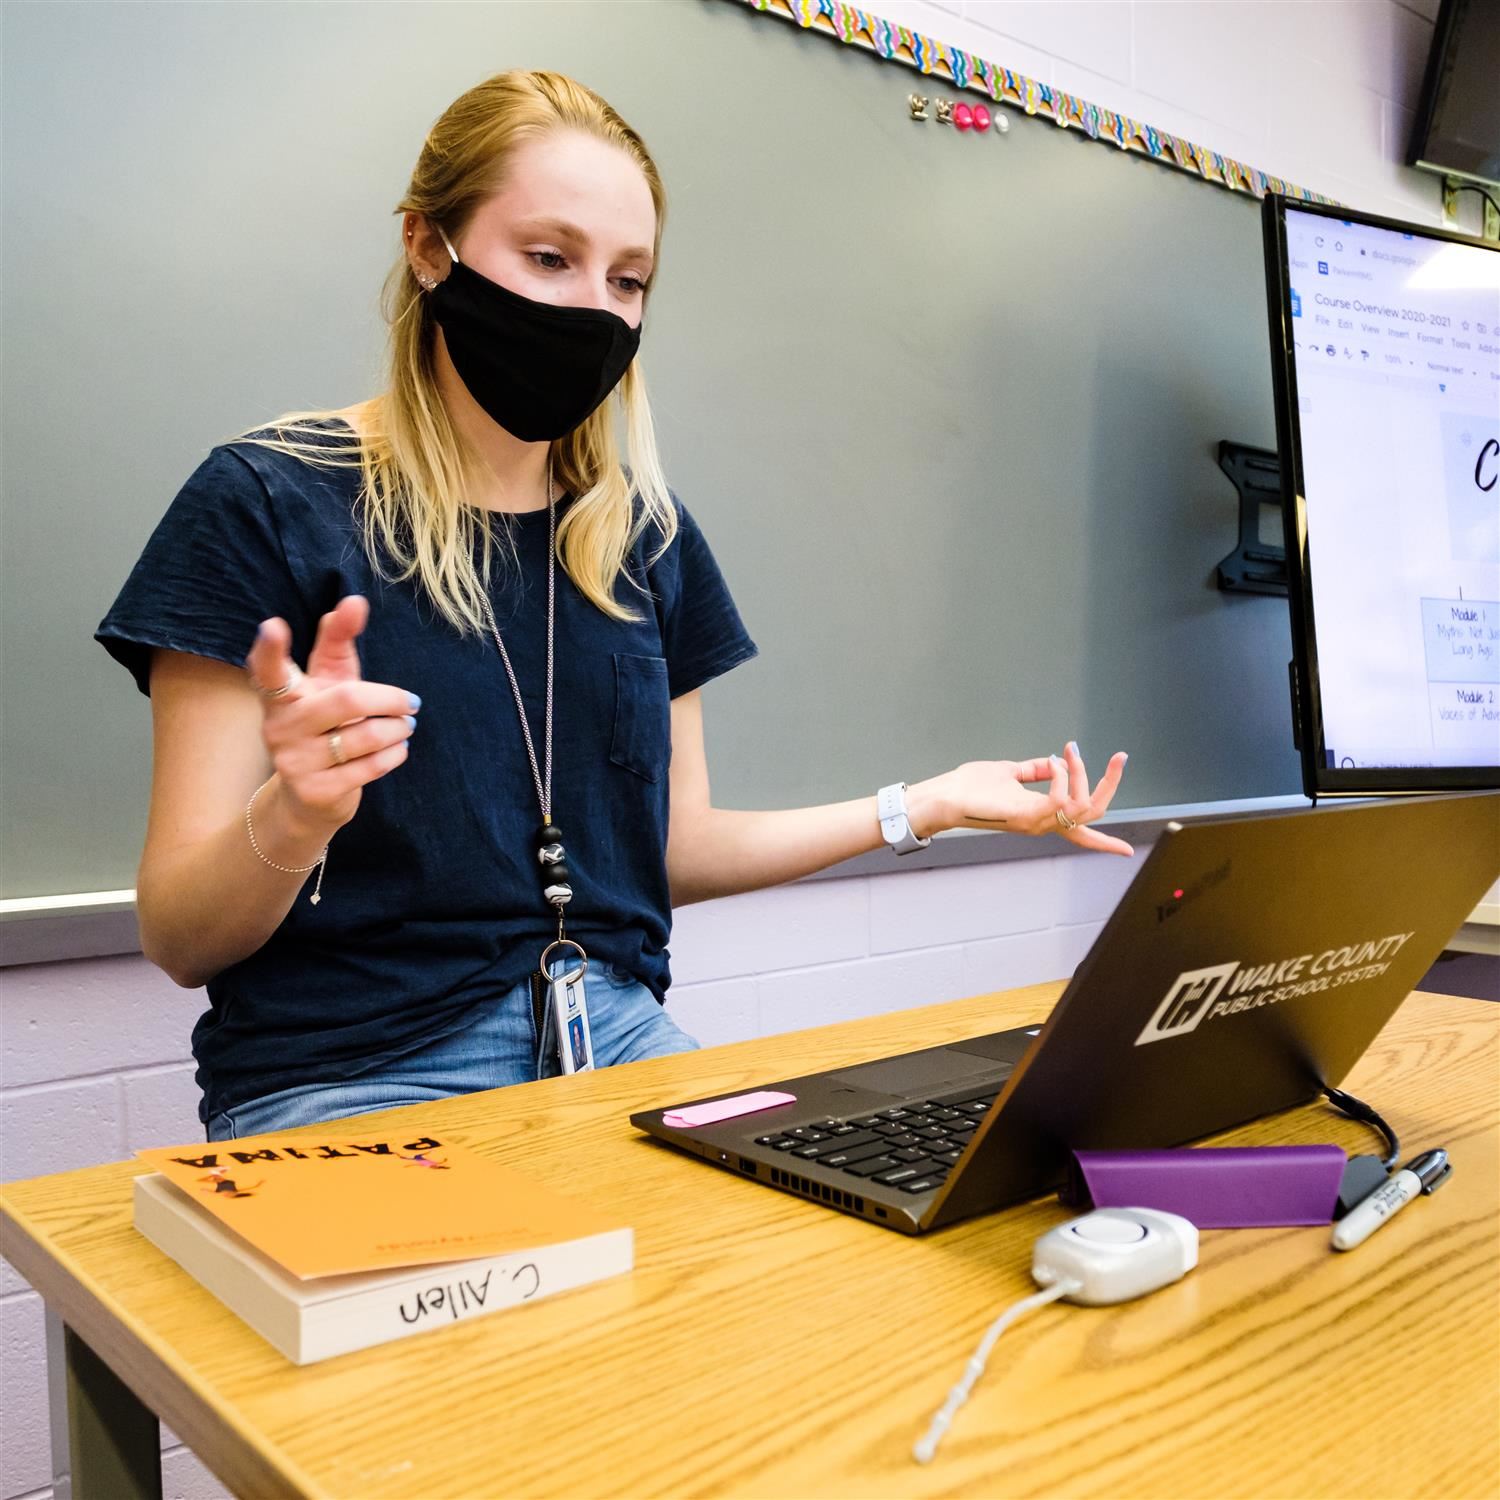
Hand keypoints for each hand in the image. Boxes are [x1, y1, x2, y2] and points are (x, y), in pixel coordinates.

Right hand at [244, 595, 418, 836]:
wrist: (311, 798)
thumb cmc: (326, 724)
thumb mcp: (330, 681)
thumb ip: (338, 641)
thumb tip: (354, 601)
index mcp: (280, 694)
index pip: (267, 669)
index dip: (270, 649)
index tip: (273, 625)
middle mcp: (278, 726)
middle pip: (346, 700)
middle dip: (389, 699)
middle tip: (412, 702)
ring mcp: (293, 761)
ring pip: (364, 736)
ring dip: (398, 729)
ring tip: (406, 726)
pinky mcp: (315, 791)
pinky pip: (369, 767)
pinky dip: (394, 754)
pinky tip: (399, 749)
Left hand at [911, 743, 1132, 855]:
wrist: (944, 797)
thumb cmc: (969, 788)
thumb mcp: (1010, 773)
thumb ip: (1035, 770)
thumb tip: (1056, 762)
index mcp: (1041, 816)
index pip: (1080, 835)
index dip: (1106, 843)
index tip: (1128, 850)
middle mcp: (1043, 823)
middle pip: (1094, 814)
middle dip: (1111, 784)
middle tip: (1119, 758)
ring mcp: (1037, 822)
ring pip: (1083, 806)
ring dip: (1083, 773)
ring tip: (1070, 752)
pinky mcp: (1027, 815)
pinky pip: (1062, 799)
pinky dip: (1064, 775)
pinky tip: (1055, 762)